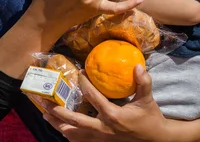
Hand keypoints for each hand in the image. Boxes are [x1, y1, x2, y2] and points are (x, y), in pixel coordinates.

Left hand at [43, 65, 167, 141]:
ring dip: (58, 124)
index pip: (93, 97)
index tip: (79, 72)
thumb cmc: (149, 119)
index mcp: (113, 115)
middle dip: (57, 111)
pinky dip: (68, 135)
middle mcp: (102, 129)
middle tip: (44, 101)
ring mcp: (99, 139)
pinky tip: (60, 128)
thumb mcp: (147, 100)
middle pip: (74, 120)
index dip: (84, 83)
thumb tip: (137, 65)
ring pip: (73, 134)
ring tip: (45, 115)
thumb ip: (143, 83)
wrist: (155, 141)